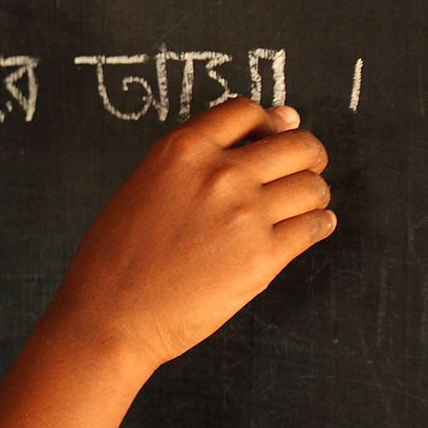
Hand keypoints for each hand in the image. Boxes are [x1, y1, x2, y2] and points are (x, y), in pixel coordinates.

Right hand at [44, 97, 334, 370]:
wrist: (110, 315)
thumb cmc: (118, 255)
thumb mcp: (146, 185)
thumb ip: (198, 159)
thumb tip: (278, 123)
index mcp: (181, 150)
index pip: (247, 111)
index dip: (268, 122)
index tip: (273, 136)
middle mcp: (219, 174)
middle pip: (297, 143)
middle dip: (307, 155)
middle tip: (300, 172)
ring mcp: (245, 216)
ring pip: (313, 186)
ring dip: (313, 194)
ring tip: (298, 207)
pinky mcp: (263, 258)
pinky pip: (314, 227)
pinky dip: (318, 225)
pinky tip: (305, 230)